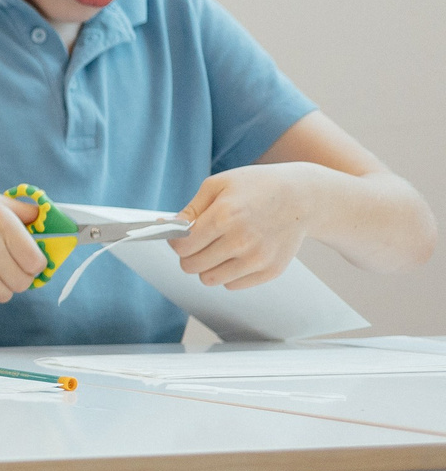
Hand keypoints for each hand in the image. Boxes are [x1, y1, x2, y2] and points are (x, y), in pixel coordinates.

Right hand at [0, 181, 47, 302]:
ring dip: (6, 284)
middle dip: (24, 274)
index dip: (37, 261)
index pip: (36, 260)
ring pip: (7, 293)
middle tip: (15, 262)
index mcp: (1, 222)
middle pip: (25, 281)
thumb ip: (20, 210)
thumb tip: (45, 220)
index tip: (32, 255)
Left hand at [171, 164, 323, 289]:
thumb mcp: (218, 185)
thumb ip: (190, 209)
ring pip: (210, 280)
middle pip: (192, 266)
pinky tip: (238, 254)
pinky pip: (232, 285)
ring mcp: (258, 259)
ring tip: (218, 249)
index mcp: (225, 216)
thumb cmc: (256, 186)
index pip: (182, 246)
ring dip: (207, 267)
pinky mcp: (271, 271)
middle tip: (199, 243)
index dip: (176, 241)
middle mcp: (242, 241)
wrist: (303, 197)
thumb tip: (167, 226)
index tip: (181, 236)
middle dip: (189, 255)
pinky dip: (229, 274)